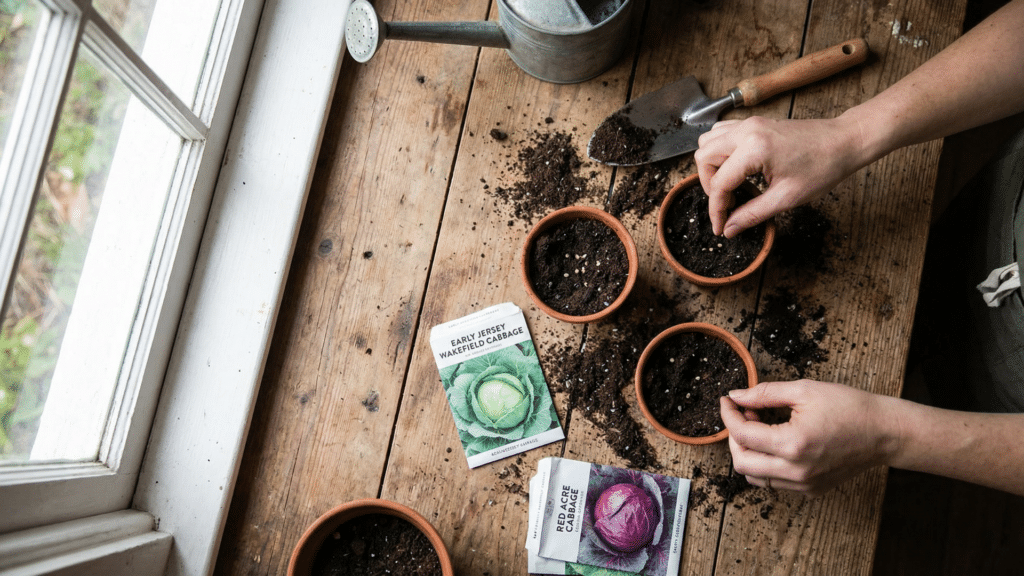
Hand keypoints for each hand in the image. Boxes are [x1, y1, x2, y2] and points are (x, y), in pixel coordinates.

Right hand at [694, 116, 866, 237]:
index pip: (719, 182)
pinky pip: (722, 133)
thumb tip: (730, 228)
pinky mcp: (754, 123)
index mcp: (754, 149)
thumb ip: (752, 214)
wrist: (845, 141)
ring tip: (730, 186)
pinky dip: (721, 152)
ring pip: (709, 142)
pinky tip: (736, 169)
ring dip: (712, 166)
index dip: (716, 209)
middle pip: (704, 157)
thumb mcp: (786, 198)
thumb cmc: (823, 167)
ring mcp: (749, 123)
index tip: (721, 227)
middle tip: (726, 204)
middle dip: (709, 185)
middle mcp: (747, 131)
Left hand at [719, 380, 900, 496]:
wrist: (885, 432)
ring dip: (748, 451)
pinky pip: (774, 481)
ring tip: (761, 426)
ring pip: (754, 476)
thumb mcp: (804, 390)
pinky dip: (765, 463)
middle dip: (734, 436)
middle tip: (744, 414)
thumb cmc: (849, 407)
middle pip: (741, 462)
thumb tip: (736, 396)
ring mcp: (803, 484)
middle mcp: (795, 471)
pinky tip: (776, 441)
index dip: (728, 414)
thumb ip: (764, 394)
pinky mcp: (810, 490)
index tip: (727, 400)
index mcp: (792, 445)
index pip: (742, 434)